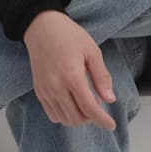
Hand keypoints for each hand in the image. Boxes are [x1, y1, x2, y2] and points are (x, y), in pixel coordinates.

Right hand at [23, 11, 116, 130]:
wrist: (42, 27)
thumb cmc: (68, 35)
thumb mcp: (92, 50)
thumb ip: (101, 77)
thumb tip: (110, 99)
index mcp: (72, 76)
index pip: (89, 109)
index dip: (102, 120)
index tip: (111, 125)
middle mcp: (57, 87)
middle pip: (77, 118)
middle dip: (92, 117)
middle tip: (98, 104)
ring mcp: (46, 91)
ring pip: (65, 119)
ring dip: (79, 118)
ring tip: (86, 102)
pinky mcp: (39, 91)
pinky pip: (52, 114)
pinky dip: (65, 115)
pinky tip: (72, 103)